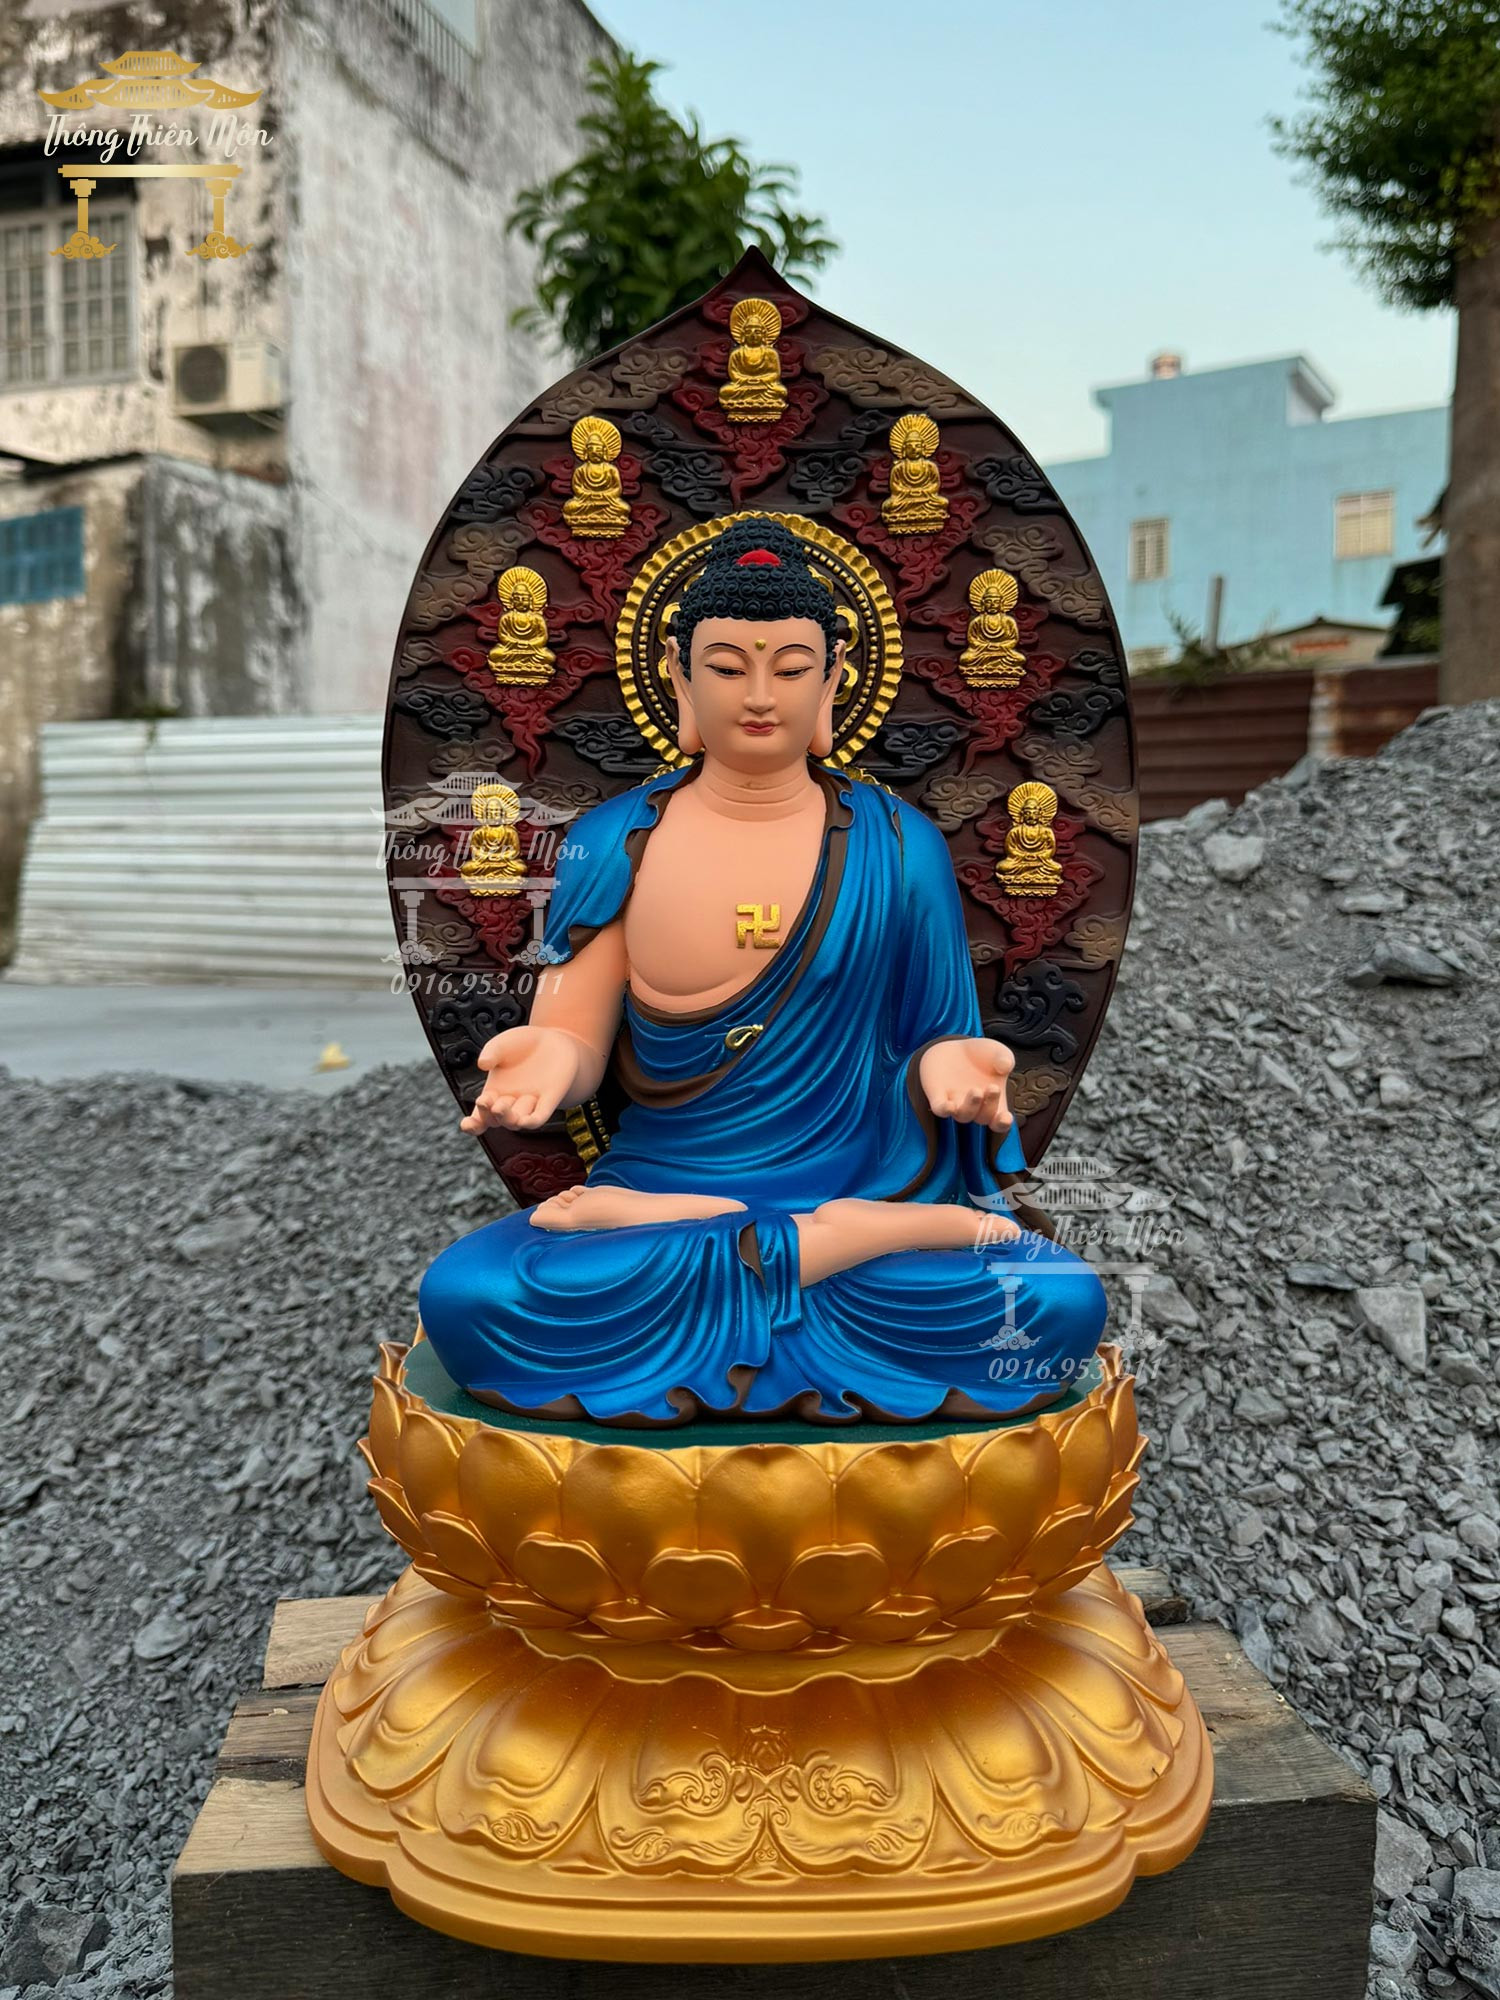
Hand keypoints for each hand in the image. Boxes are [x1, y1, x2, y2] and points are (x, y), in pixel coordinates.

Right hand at [460, 1026, 579, 1134]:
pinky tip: (523, 1120)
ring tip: (500, 1107)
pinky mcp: (549, 1100)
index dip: (472, 1125)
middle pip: (495, 1120)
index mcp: (493, 1094)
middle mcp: (510, 1103)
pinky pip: (539, 1117)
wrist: (552, 1039)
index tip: (466, 1124)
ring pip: (515, 1121)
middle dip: (488, 1115)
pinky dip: (531, 1121)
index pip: (480, 1117)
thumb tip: (482, 1064)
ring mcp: (529, 1103)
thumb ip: (491, 1052)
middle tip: (485, 1100)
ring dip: (507, 1119)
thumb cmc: (523, 1043)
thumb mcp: (502, 1043)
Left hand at [918, 1036, 1013, 1132]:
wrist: (954, 1048)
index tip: (1006, 1117)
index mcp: (993, 1102)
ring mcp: (956, 1103)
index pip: (999, 1122)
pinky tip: (949, 1105)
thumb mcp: (997, 1051)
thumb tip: (1005, 1066)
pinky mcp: (938, 1097)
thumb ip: (1005, 1057)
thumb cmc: (981, 1055)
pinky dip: (944, 1110)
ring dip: (971, 1107)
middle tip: (993, 1088)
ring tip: (976, 1091)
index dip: (1003, 1123)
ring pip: (963, 1116)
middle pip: (983, 1117)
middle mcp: (975, 1107)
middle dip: (990, 1105)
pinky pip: (940, 1109)